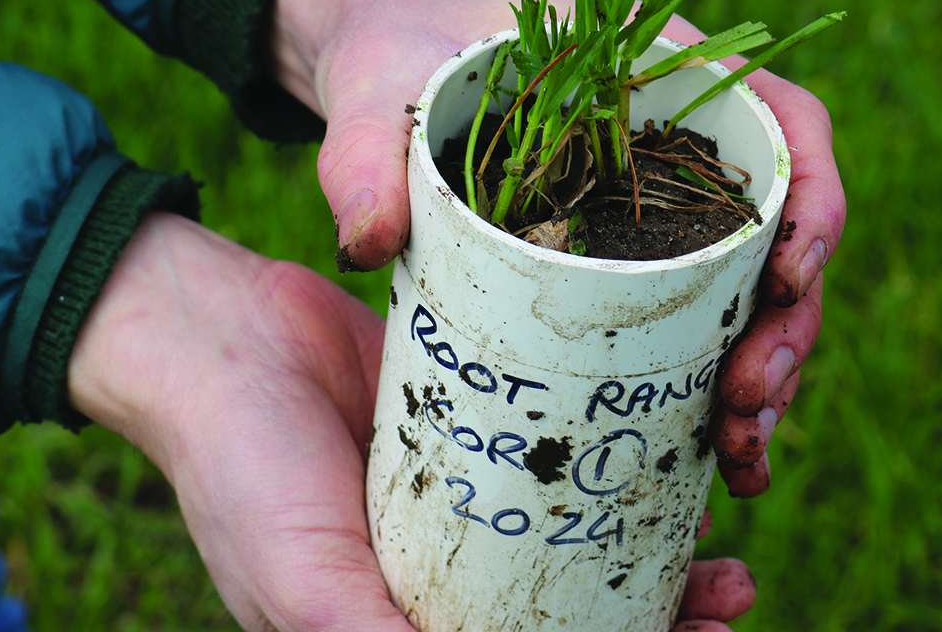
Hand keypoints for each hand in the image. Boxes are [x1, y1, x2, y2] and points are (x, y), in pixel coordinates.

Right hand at [68, 213, 753, 630]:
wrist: (212, 337)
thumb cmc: (240, 474)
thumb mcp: (306, 592)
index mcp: (401, 623)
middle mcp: (438, 568)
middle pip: (569, 608)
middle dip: (656, 615)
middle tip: (729, 597)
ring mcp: (457, 491)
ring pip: (571, 530)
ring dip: (648, 542)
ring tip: (719, 545)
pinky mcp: (465, 418)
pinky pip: (547, 442)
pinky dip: (602, 459)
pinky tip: (663, 452)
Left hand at [274, 0, 844, 498]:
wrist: (387, 75)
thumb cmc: (396, 60)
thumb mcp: (375, 96)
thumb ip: (364, 156)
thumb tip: (368, 244)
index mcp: (656, 71)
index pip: (780, 122)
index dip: (812, 199)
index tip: (790, 273)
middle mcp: (679, 141)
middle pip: (781, 228)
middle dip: (787, 321)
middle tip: (748, 398)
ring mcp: (660, 206)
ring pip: (750, 288)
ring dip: (763, 372)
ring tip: (738, 450)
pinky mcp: (629, 259)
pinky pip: (696, 318)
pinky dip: (711, 384)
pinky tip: (708, 452)